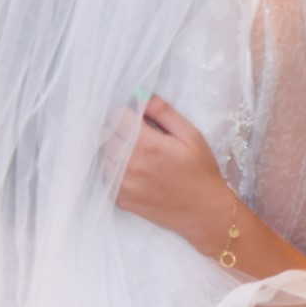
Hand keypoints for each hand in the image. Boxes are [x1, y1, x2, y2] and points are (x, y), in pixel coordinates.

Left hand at [115, 96, 223, 245]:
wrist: (203, 212)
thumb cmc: (200, 171)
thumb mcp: (189, 135)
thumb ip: (163, 112)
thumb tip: (140, 94)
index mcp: (148, 145)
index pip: (118, 116)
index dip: (124, 111)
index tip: (133, 114)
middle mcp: (130, 165)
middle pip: (105, 134)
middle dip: (116, 127)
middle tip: (131, 129)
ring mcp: (123, 184)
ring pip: (102, 154)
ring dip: (111, 146)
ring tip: (131, 148)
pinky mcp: (120, 199)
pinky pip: (105, 175)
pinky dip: (112, 166)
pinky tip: (130, 166)